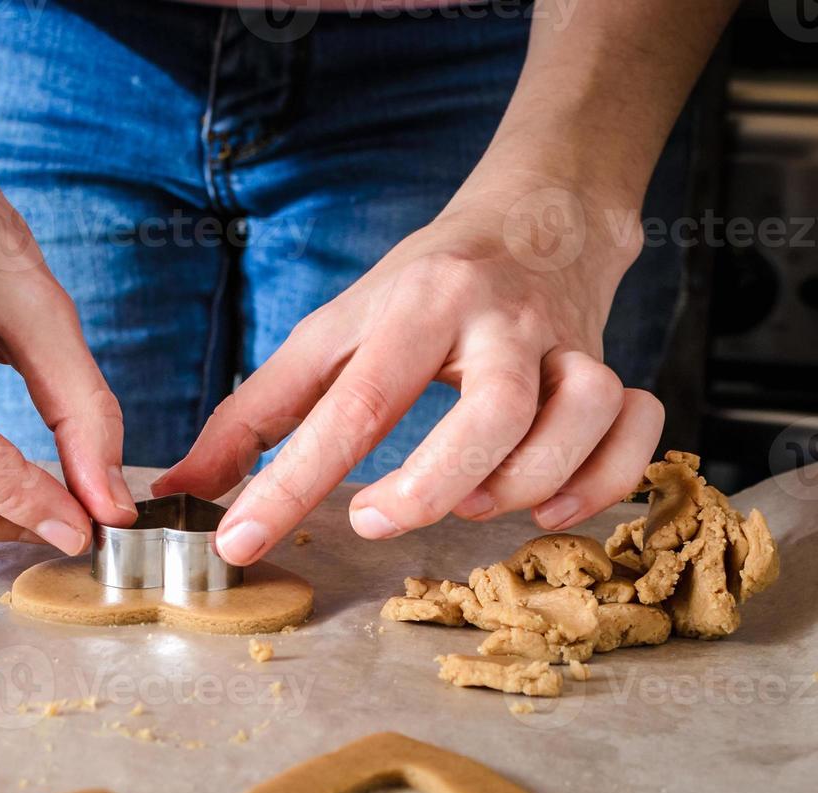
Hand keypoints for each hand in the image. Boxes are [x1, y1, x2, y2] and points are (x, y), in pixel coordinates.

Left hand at [152, 177, 663, 563]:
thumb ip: (256, 413)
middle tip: (376, 520)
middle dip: (431, 486)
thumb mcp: (330, 333)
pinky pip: (639, 428)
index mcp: (416, 306)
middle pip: (493, 413)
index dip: (289, 482)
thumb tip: (183, 486)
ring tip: (466, 504)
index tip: (239, 541)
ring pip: (580, 416)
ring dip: (522, 482)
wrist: (534, 220)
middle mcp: (499, 320)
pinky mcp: (616, 364)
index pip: (351, 404)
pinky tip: (547, 504)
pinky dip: (601, 479)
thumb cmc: (419, 289)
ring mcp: (569, 342)